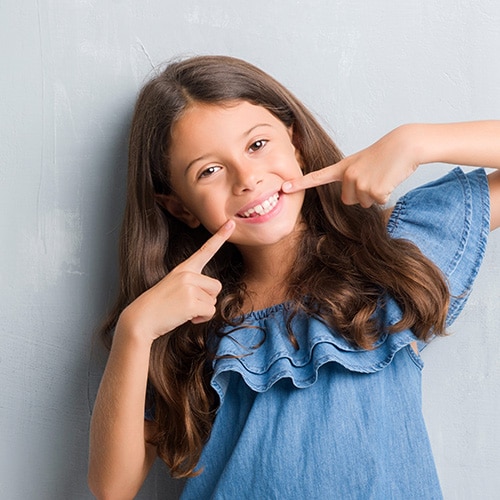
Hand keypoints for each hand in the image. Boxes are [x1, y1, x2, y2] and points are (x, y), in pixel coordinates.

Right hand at [117, 220, 234, 342]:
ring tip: (183, 310)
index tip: (231, 224)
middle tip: (188, 304)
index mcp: (184, 268)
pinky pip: (210, 312)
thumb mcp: (174, 286)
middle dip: (207, 299)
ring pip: (213, 301)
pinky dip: (202, 318)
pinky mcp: (191, 302)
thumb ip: (193, 285)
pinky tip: (187, 317)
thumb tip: (212, 296)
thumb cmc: (159, 306)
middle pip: (216, 286)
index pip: (205, 250)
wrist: (141, 319)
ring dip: (203, 310)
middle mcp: (188, 274)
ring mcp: (189, 287)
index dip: (220, 237)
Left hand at [282, 126, 419, 207]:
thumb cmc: (385, 153)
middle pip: (348, 200)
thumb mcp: (362, 161)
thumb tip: (349, 198)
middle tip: (373, 176)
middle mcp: (347, 175)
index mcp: (343, 167)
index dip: (300, 183)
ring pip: (364, 203)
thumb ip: (350, 177)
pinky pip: (378, 202)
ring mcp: (360, 183)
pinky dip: (386, 194)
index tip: (284, 188)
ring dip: (375, 194)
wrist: (404, 144)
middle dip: (360, 193)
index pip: (318, 177)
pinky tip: (389, 179)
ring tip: (382, 175)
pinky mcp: (374, 190)